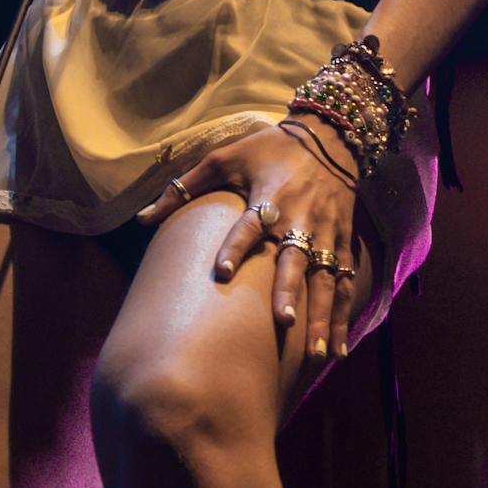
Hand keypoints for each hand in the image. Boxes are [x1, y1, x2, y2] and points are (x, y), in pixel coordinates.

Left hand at [137, 121, 368, 360]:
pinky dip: (343, 315)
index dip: (237, 244)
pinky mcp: (343, 241)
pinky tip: (337, 350)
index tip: (222, 272)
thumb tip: (141, 219)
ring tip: (315, 352)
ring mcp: (326, 231)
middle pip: (295, 255)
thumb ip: (185, 187)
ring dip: (321, 314)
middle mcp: (300, 216)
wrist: (329, 135)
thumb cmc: (269, 149)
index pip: (251, 222)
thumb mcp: (226, 157)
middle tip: (283, 322)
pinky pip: (345, 281)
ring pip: (326, 277)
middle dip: (290, 289)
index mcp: (271, 195)